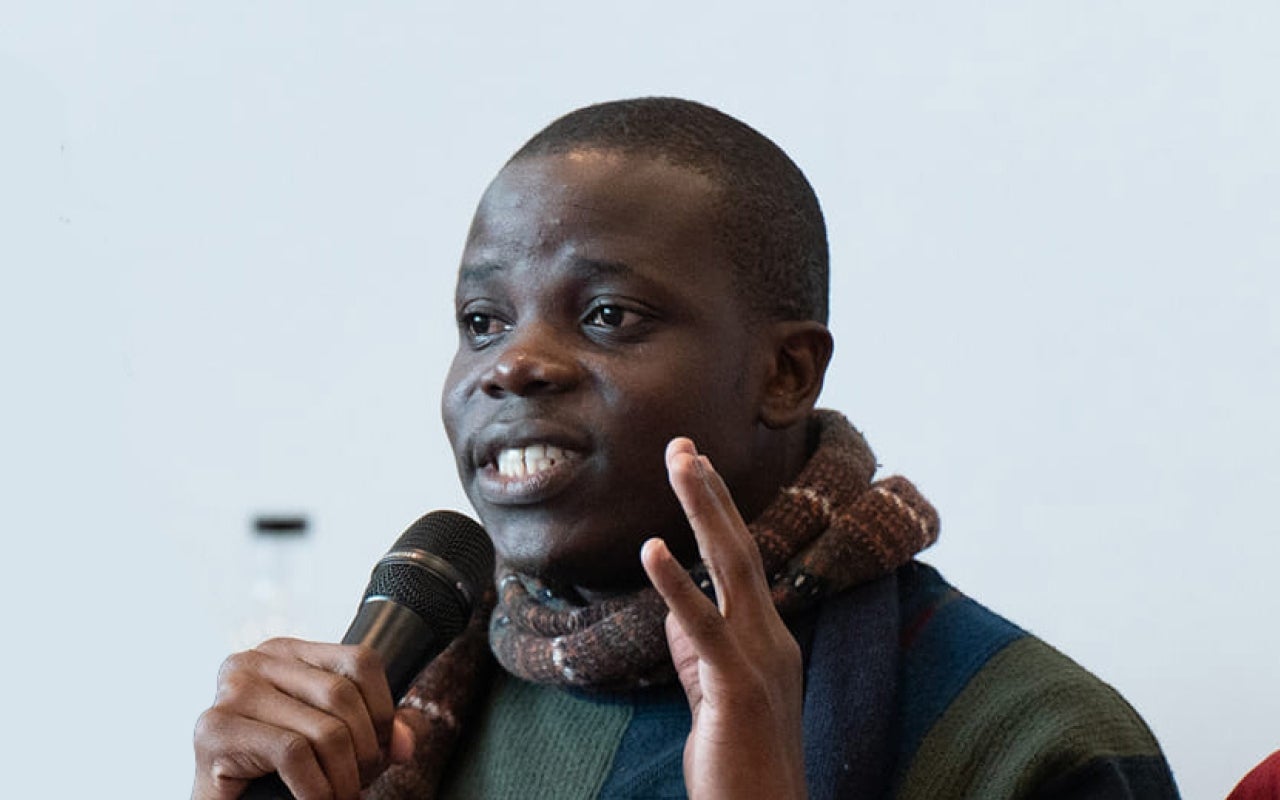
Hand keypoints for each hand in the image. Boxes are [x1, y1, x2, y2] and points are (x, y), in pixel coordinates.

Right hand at [191, 638, 415, 799]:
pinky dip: (316, 789)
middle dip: (365, 751)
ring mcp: (231, 692)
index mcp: (286, 653)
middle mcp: (254, 661)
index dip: (383, 710)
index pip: (361, 661)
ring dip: (344, 778)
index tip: (380, 751)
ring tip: (340, 797)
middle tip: (358, 784)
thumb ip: (379, 730)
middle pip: (343, 696)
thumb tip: (407, 741)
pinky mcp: (214, 729)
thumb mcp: (336, 742)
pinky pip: (293, 754)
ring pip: (324, 730)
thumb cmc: (276, 773)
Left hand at [641, 438, 806, 799]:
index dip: (716, 510)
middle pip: (741, 546)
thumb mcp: (715, 691)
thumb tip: (676, 607)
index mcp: (768, 635)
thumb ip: (699, 646)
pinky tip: (653, 548)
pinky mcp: (737, 686)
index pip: (741, 558)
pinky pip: (704, 625)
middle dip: (711, 492)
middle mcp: (772, 636)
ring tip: (681, 462)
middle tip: (683, 444)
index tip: (693, 465)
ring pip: (733, 567)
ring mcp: (760, 658)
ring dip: (705, 508)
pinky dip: (677, 583)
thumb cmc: (739, 759)